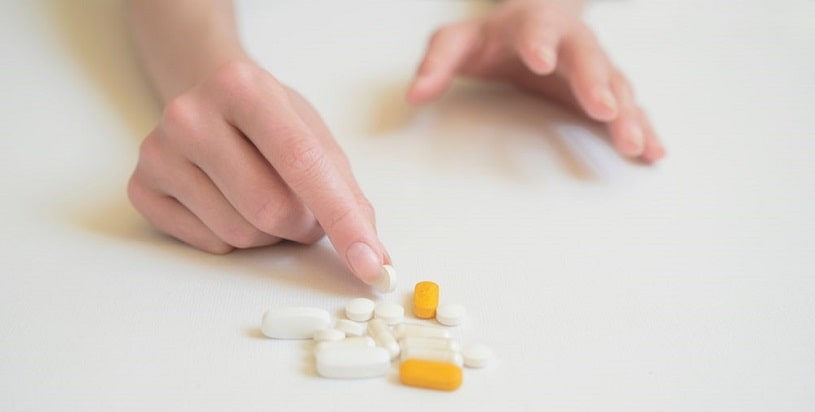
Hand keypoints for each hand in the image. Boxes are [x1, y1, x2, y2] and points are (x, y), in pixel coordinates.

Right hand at [128, 60, 388, 283]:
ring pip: (240, 234)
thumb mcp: (314, 135)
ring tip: (264, 197)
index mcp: (243, 88)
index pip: (303, 163)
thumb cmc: (268, 120)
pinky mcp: (141, 188)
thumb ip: (346, 193)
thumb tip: (376, 260)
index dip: (343, 219)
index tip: (372, 265)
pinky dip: (234, 238)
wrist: (207, 98)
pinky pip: (210, 245)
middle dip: (301, 223)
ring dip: (270, 233)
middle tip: (302, 207)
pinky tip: (228, 203)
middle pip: (270, 210)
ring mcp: (158, 152)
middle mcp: (191, 115)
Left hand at [407, 0, 664, 162]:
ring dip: (628, 115)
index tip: (542, 61)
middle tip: (606, 110)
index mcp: (533, 25)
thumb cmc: (491, 38)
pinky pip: (628, 108)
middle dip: (597, 84)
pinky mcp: (604, 92)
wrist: (533, 22)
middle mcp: (572, 43)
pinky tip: (654, 152)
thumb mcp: (456, 42)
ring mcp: (593, 67)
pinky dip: (643, 128)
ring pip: (616, 87)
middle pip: (590, 58)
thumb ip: (437, 63)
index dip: (540, 44)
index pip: (536, 31)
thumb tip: (415, 95)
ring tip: (636, 146)